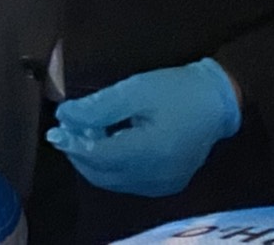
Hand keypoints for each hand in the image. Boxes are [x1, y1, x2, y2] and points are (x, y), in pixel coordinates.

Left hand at [46, 58, 240, 197]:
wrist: (218, 101)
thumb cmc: (176, 89)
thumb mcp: (135, 89)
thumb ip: (99, 106)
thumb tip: (65, 116)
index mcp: (149, 152)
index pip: (98, 156)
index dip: (73, 143)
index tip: (55, 128)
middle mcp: (155, 177)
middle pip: (101, 173)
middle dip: (80, 152)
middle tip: (69, 128)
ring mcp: (162, 185)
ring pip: (112, 180)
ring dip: (94, 159)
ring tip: (89, 131)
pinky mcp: (167, 184)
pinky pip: (128, 181)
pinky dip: (112, 165)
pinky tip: (111, 143)